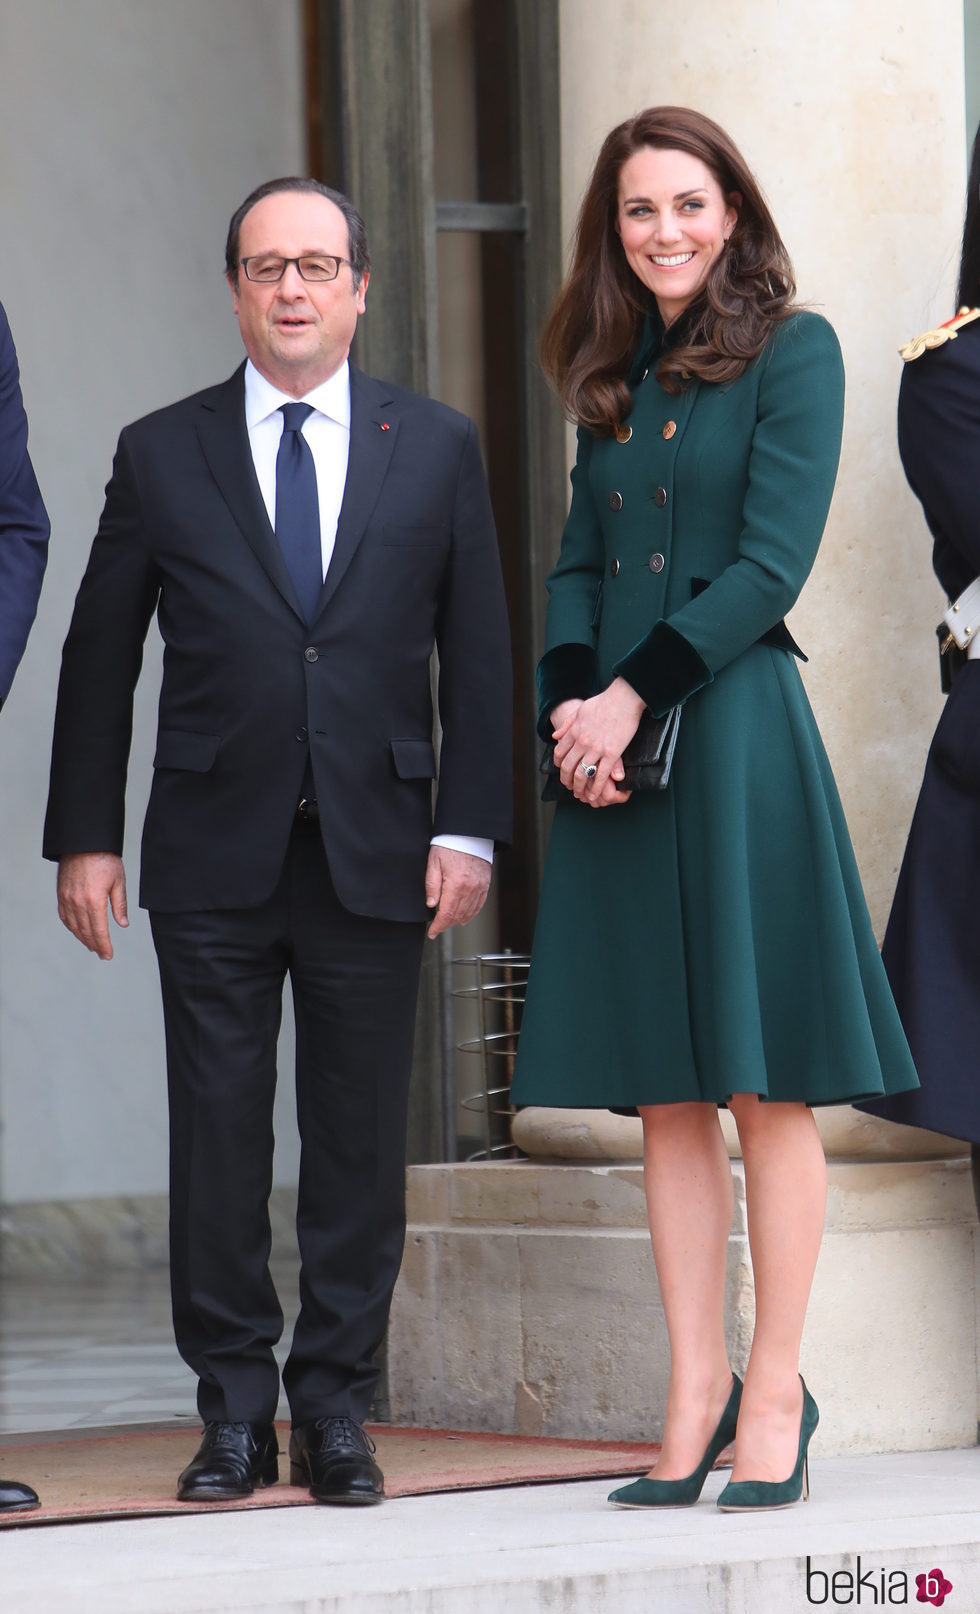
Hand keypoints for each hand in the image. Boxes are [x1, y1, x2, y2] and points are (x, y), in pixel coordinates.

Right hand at [57, 853, 128, 959]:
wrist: (83, 843)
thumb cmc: (104, 859)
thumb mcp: (118, 881)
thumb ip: (120, 905)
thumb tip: (123, 924)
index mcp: (94, 900)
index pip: (99, 931)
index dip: (104, 945)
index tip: (108, 955)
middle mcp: (78, 902)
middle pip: (86, 931)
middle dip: (95, 945)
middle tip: (102, 954)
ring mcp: (67, 899)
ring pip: (74, 926)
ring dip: (82, 938)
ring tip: (92, 946)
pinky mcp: (61, 894)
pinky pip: (65, 916)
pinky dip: (71, 927)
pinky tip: (78, 931)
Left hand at [424, 846, 491, 938]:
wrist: (469, 833)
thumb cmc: (449, 845)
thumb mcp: (434, 863)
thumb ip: (432, 885)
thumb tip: (431, 905)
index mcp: (455, 884)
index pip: (447, 914)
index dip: (438, 926)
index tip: (432, 933)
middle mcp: (470, 889)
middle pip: (458, 916)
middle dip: (446, 925)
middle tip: (437, 928)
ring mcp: (479, 887)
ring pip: (469, 912)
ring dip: (457, 921)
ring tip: (447, 923)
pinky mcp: (485, 884)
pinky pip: (479, 904)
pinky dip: (471, 914)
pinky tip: (463, 917)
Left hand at [552, 677, 643, 804]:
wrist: (623, 699)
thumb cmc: (604, 702)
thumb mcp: (580, 711)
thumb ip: (567, 725)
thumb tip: (554, 737)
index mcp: (573, 732)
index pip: (560, 753)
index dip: (559, 765)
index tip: (561, 770)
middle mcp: (582, 742)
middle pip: (568, 767)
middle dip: (566, 780)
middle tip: (568, 787)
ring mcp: (596, 749)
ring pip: (582, 774)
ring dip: (579, 787)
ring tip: (580, 794)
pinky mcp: (612, 754)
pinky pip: (601, 776)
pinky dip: (596, 788)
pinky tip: (594, 795)